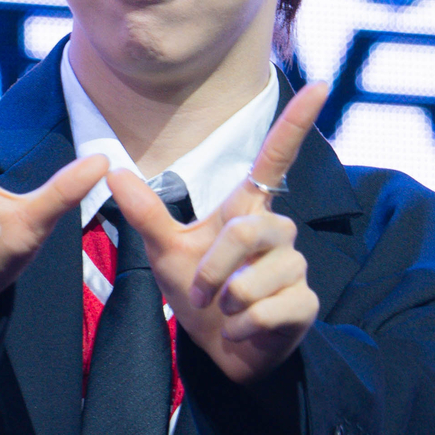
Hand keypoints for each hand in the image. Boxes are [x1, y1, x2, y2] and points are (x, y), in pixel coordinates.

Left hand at [107, 82, 328, 384]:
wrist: (223, 351)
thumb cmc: (200, 295)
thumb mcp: (167, 252)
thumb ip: (147, 213)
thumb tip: (113, 170)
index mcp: (248, 210)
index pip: (277, 157)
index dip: (297, 121)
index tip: (321, 83)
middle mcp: (278, 232)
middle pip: (247, 230)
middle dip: (212, 268)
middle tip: (200, 293)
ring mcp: (295, 268)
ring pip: (256, 276)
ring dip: (225, 301)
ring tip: (225, 311)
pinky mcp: (304, 304)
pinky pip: (267, 311)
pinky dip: (242, 327)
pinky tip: (242, 330)